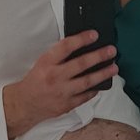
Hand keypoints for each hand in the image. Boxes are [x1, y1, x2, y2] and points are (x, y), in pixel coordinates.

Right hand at [3, 32, 118, 138]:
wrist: (26, 104)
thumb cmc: (35, 80)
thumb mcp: (43, 62)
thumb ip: (59, 55)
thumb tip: (80, 46)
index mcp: (47, 62)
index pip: (66, 46)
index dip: (82, 39)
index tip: (94, 34)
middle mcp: (55, 76)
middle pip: (81, 64)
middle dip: (99, 56)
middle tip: (111, 51)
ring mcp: (62, 92)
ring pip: (87, 81)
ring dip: (102, 74)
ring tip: (114, 68)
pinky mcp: (67, 104)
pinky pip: (85, 96)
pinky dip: (94, 90)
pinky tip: (102, 84)